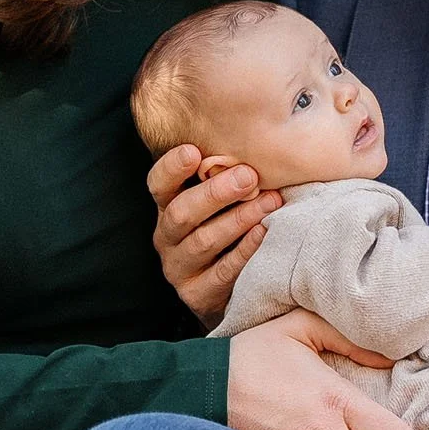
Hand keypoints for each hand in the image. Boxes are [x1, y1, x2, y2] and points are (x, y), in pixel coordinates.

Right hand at [149, 145, 280, 325]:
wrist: (232, 289)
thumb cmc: (231, 229)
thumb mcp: (222, 201)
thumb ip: (226, 175)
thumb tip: (258, 134)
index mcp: (169, 207)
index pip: (158, 184)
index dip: (172, 168)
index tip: (193, 151)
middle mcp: (167, 237)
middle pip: (181, 213)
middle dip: (215, 193)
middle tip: (248, 175)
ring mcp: (179, 268)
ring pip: (203, 241)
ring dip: (237, 219)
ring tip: (269, 202)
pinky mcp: (197, 295)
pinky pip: (222, 272)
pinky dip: (244, 251)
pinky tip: (264, 233)